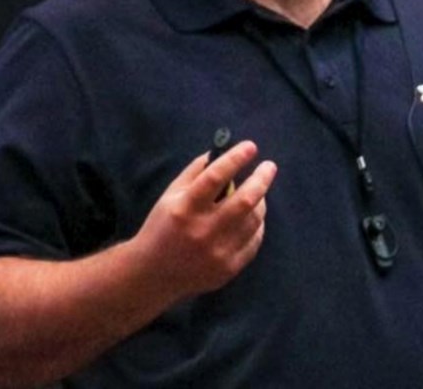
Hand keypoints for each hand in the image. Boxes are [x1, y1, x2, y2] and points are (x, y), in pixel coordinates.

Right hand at [132, 140, 277, 302]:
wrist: (153, 275)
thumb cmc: (162, 227)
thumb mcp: (171, 194)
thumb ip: (196, 171)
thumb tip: (224, 151)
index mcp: (185, 208)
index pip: (215, 177)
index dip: (235, 159)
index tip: (251, 146)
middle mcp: (203, 230)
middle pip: (244, 200)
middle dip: (261, 179)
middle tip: (269, 166)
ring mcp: (217, 252)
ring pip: (254, 220)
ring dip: (261, 201)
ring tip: (258, 191)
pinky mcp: (228, 269)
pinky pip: (255, 241)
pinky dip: (257, 224)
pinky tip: (253, 216)